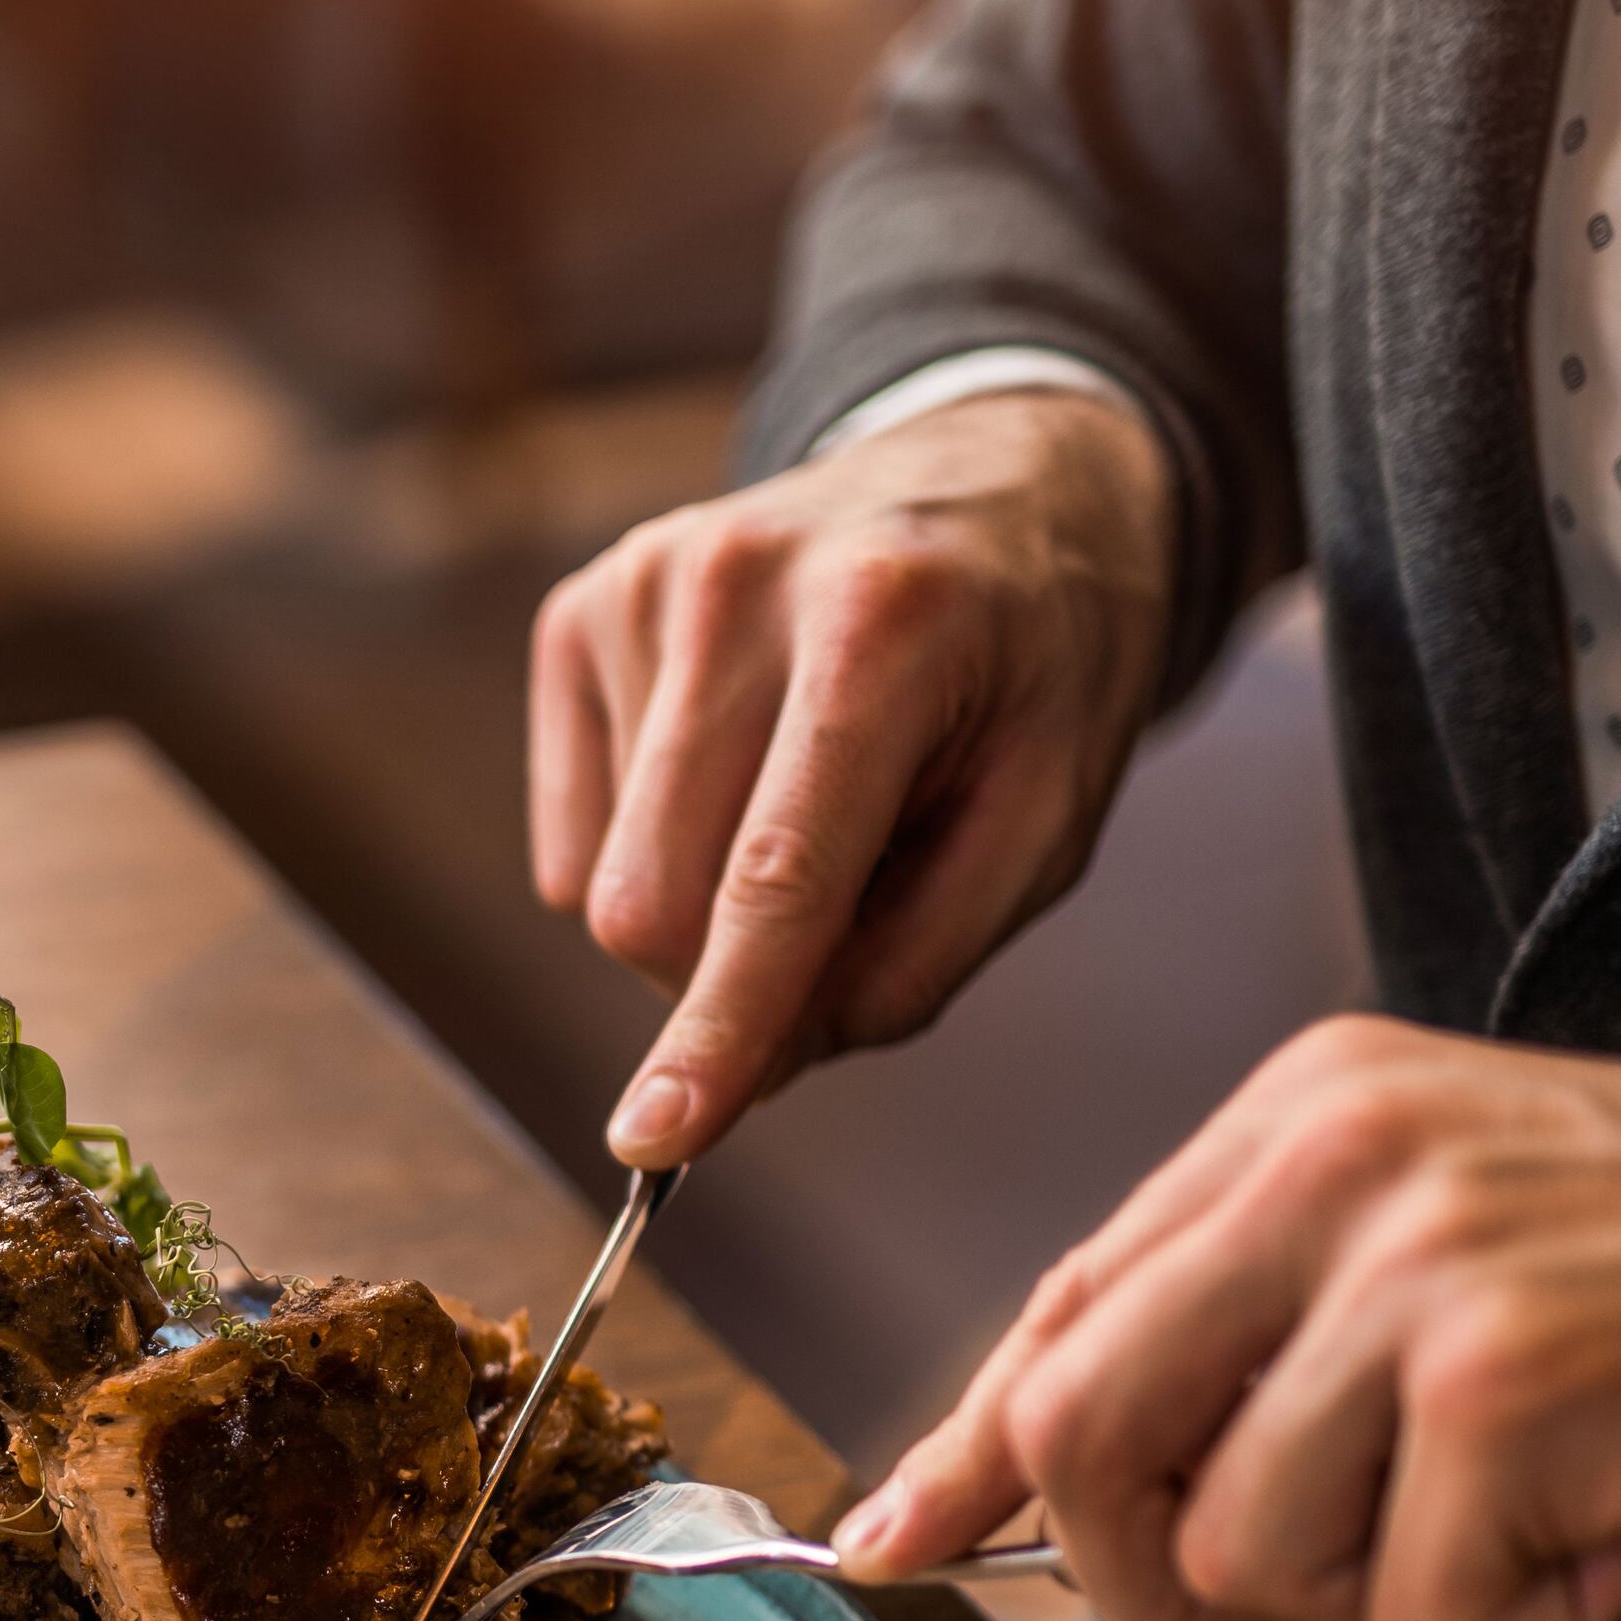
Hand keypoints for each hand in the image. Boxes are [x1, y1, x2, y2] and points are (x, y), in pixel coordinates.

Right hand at [529, 387, 1176, 1168]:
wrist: (997, 476)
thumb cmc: (1038, 661)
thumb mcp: (1050, 817)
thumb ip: (919, 957)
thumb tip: (756, 1068)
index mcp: (885, 628)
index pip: (774, 877)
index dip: (718, 1026)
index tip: (654, 1144)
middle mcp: (737, 585)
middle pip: (651, 906)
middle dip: (726, 982)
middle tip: (841, 927)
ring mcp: (641, 585)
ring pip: (600, 887)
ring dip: (701, 909)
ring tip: (809, 810)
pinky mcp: (581, 608)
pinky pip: (570, 840)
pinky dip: (652, 850)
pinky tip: (738, 772)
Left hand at [836, 1016, 1620, 1620]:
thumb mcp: (1464, 1257)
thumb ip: (1261, 1339)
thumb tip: (1028, 1481)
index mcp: (1310, 1110)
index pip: (1061, 1306)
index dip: (963, 1452)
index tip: (886, 1540)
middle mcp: (1336, 1153)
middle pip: (1076, 1432)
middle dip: (1159, 1574)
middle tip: (1324, 1585)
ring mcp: (1418, 1257)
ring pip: (1238, 1547)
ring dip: (1389, 1598)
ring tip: (1546, 1512)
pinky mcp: (1505, 1381)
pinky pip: (1405, 1605)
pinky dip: (1516, 1619)